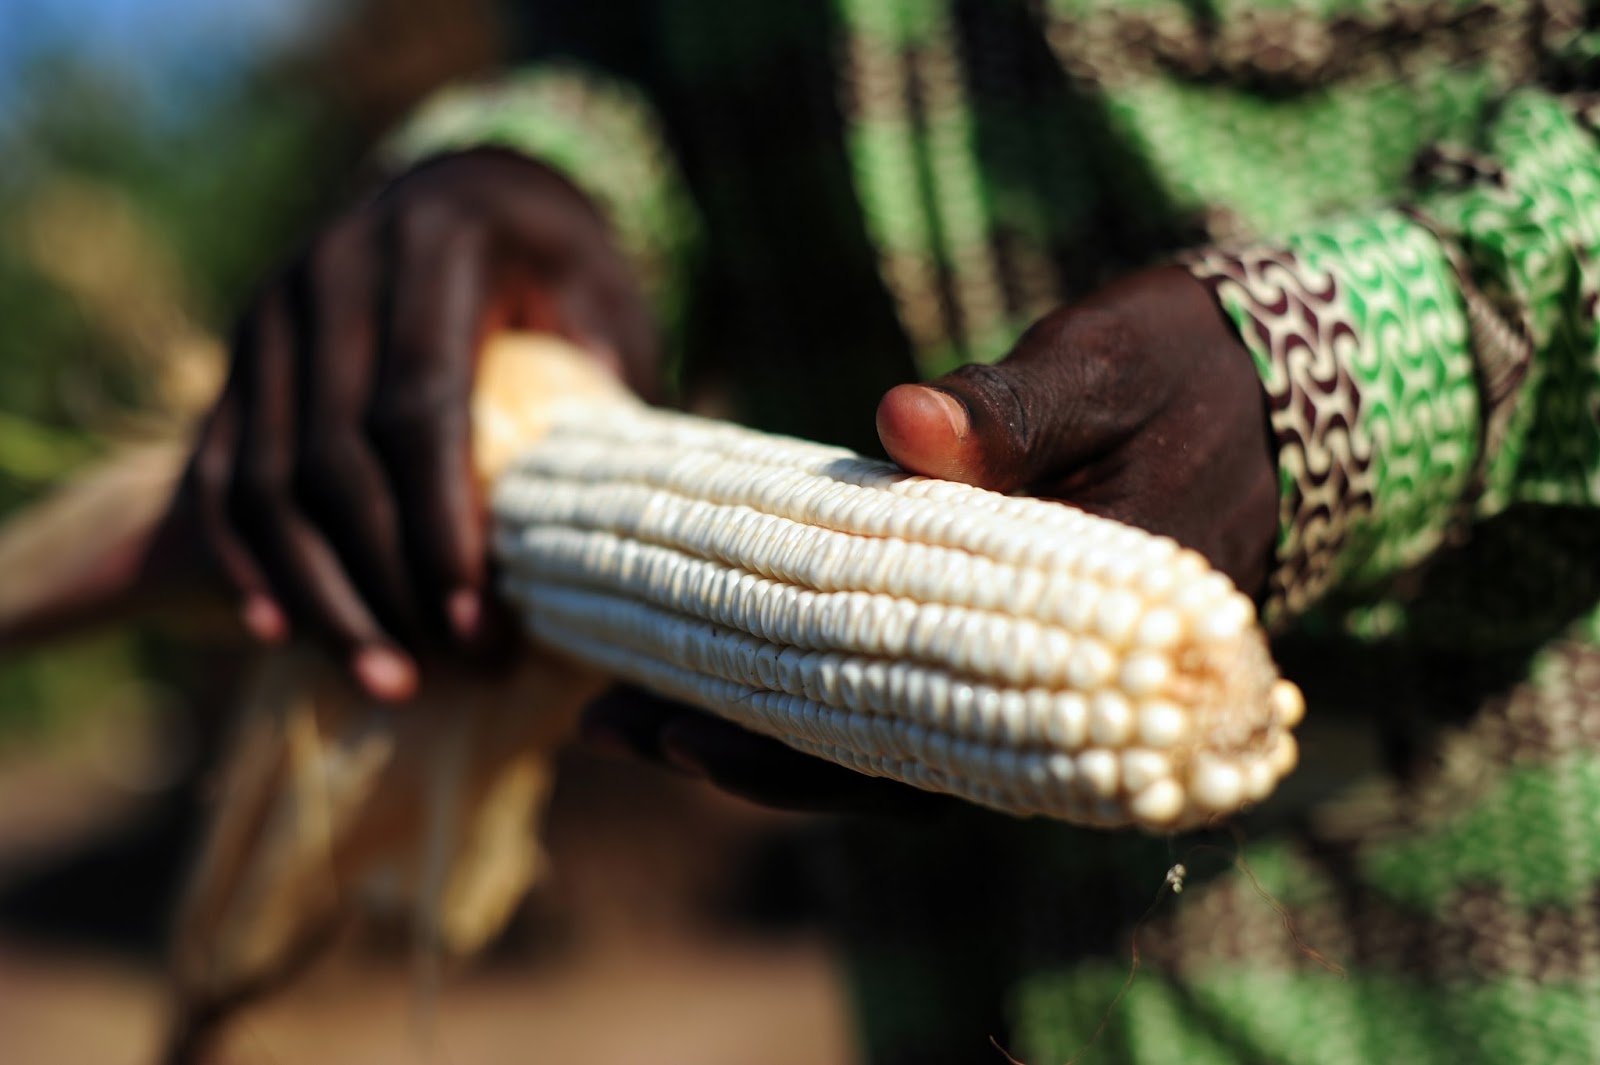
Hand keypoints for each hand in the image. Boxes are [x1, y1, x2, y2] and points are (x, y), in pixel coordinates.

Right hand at [188, 148, 656, 699]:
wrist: (465, 189)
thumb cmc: (559, 268)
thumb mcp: (606, 303)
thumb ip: (610, 392)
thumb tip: (625, 525)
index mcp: (436, 249)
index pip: (420, 408)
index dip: (442, 528)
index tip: (477, 626)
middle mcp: (335, 271)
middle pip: (334, 457)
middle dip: (384, 582)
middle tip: (439, 673)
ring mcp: (274, 311)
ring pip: (267, 478)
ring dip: (318, 593)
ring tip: (381, 678)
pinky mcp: (241, 353)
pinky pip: (223, 469)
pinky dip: (249, 557)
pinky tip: (281, 629)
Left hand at [591, 266, 1277, 811]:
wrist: (1269, 386)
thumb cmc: (1188, 372)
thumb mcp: (1108, 369)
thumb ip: (1015, 410)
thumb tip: (900, 425)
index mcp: (1090, 654)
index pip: (929, 748)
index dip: (799, 761)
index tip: (681, 730)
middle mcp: (1053, 692)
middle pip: (878, 764)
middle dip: (740, 754)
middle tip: (607, 720)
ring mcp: (1022, 669)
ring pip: (875, 734)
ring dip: (752, 722)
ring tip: (622, 701)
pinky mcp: (996, 633)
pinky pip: (889, 680)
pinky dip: (796, 675)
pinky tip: (706, 646)